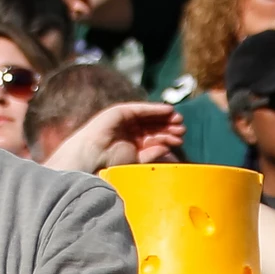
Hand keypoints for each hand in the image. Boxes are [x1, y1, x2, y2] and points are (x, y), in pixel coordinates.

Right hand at [45, 101, 185, 171]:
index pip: (152, 137)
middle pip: (152, 125)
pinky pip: (140, 109)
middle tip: (182, 129)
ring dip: (163, 117)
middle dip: (167, 126)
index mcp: (131, 143)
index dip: (167, 137)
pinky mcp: (119, 112)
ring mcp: (122, 120)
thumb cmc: (110, 164)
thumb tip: (169, 148)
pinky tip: (167, 110)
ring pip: (148, 116)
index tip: (181, 140)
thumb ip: (152, 153)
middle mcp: (127, 131)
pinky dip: (154, 109)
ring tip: (178, 120)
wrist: (92, 157)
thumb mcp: (137, 160)